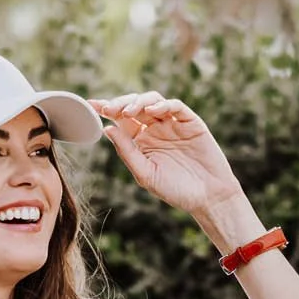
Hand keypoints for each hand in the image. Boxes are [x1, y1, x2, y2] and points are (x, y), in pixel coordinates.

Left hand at [92, 92, 257, 243]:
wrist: (208, 198)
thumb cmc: (176, 191)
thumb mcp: (146, 174)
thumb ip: (127, 151)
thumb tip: (107, 129)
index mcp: (141, 141)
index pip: (120, 119)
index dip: (106, 110)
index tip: (90, 105)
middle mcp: (155, 129)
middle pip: (134, 106)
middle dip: (120, 104)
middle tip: (108, 108)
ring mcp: (173, 123)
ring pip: (152, 100)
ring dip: (139, 101)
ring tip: (130, 111)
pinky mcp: (190, 121)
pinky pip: (175, 106)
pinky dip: (163, 104)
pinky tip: (152, 111)